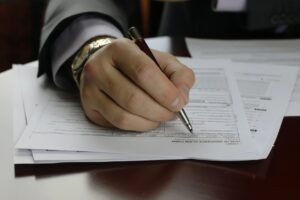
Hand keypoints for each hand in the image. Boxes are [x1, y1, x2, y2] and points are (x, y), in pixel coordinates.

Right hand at [79, 38, 194, 131]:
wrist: (105, 65)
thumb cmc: (136, 64)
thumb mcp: (159, 60)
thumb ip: (178, 74)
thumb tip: (182, 97)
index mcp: (119, 49)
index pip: (143, 72)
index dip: (165, 91)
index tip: (179, 102)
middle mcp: (99, 68)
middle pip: (133, 98)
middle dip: (160, 111)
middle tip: (173, 113)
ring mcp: (90, 89)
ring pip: (124, 116)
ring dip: (150, 121)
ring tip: (161, 116)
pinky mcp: (90, 108)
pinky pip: (117, 124)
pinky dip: (138, 126)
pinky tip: (147, 120)